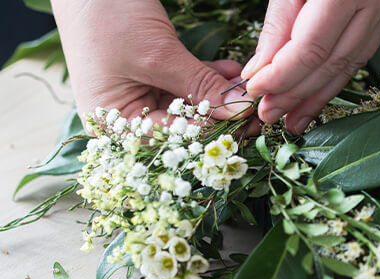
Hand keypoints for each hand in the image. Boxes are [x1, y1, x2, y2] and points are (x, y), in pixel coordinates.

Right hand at [51, 0, 250, 122]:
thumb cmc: (107, 16)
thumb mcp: (158, 56)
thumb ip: (200, 87)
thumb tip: (239, 111)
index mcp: (115, 125)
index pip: (171, 140)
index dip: (210, 133)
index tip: (244, 124)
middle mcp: (125, 118)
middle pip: (180, 127)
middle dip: (216, 115)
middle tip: (250, 109)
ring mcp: (138, 97)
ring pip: (186, 106)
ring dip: (215, 94)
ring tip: (244, 87)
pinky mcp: (150, 79)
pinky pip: (182, 85)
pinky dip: (205, 78)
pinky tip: (229, 73)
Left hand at [241, 0, 379, 132]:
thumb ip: (279, 22)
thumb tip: (258, 70)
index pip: (309, 49)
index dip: (280, 76)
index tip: (254, 89)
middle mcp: (372, 2)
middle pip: (327, 64)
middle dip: (292, 95)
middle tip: (266, 115)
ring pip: (344, 69)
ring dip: (313, 100)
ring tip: (288, 123)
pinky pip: (356, 60)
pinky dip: (331, 85)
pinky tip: (313, 104)